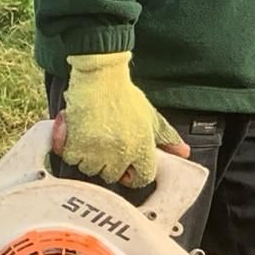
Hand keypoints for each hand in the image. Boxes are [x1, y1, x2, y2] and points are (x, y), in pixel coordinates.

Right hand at [50, 52, 189, 186]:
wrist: (101, 76)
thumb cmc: (125, 96)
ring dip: (88, 157)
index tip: (126, 169)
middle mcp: (122, 152)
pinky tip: (76, 134)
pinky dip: (70, 149)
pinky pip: (71, 159)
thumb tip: (183, 153)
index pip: (142, 178)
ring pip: (90, 169)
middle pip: (112, 176)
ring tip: (90, 138)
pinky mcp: (77, 143)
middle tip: (104, 147)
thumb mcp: (152, 117)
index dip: (134, 175)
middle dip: (108, 165)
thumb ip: (168, 138)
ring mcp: (98, 149)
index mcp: (143, 147)